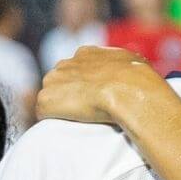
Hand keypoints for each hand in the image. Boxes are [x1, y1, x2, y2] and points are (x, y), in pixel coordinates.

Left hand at [35, 46, 165, 127]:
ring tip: (77, 120)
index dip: (83, 86)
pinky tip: (67, 125)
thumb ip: (124, 64)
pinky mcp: (46, 99)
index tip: (92, 98)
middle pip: (60, 83)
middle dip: (68, 96)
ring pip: (51, 97)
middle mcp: (66, 63)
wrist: (127, 91)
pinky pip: (44, 113)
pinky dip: (52, 120)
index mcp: (86, 54)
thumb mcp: (134, 62)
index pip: (77, 70)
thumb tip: (131, 70)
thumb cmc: (137, 80)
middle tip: (84, 111)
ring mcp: (53, 81)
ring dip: (60, 108)